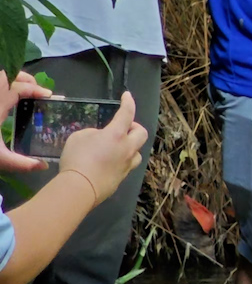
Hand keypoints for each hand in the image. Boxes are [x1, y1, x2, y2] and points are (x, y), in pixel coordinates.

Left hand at [0, 71, 49, 172]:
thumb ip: (21, 163)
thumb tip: (43, 166)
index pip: (18, 88)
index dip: (35, 89)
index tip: (49, 96)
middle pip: (6, 75)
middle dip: (24, 78)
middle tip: (36, 90)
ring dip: (11, 81)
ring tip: (24, 92)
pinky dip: (2, 89)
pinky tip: (7, 103)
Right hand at [57, 92, 145, 207]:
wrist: (80, 188)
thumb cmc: (77, 158)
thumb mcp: (79, 137)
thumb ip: (94, 134)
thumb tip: (101, 138)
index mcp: (117, 135)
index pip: (127, 113)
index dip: (128, 102)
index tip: (127, 95)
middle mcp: (127, 148)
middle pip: (142, 133)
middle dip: (134, 127)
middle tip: (122, 128)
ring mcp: (128, 165)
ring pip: (137, 151)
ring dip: (130, 146)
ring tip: (115, 147)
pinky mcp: (123, 178)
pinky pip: (127, 164)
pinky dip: (121, 159)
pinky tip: (109, 162)